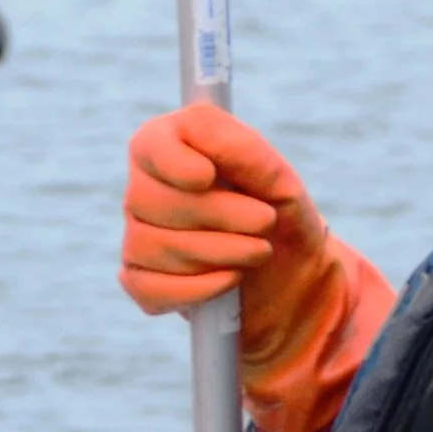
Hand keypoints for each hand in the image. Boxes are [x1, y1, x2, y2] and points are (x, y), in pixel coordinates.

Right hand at [119, 103, 395, 431]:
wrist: (294, 279)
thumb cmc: (281, 215)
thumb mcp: (279, 181)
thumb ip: (245, 154)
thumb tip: (203, 149)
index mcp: (174, 150)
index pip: (149, 144)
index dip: (173, 162)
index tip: (208, 176)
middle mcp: (145, 190)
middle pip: (150, 198)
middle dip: (217, 214)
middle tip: (265, 220)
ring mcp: (138, 237)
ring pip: (152, 245)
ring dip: (218, 252)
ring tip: (259, 251)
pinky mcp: (142, 282)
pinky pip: (151, 287)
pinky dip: (199, 287)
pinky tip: (231, 280)